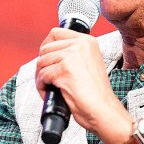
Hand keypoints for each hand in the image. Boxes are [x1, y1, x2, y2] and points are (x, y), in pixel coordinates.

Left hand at [35, 28, 132, 143]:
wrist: (103, 110)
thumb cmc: (95, 93)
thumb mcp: (88, 64)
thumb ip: (73, 54)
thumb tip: (47, 53)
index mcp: (87, 41)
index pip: (56, 33)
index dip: (46, 46)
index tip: (46, 59)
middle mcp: (80, 45)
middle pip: (45, 48)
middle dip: (42, 64)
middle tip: (46, 78)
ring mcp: (72, 57)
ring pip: (41, 62)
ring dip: (40, 77)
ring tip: (49, 87)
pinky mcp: (64, 70)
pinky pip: (42, 75)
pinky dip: (42, 86)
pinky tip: (50, 93)